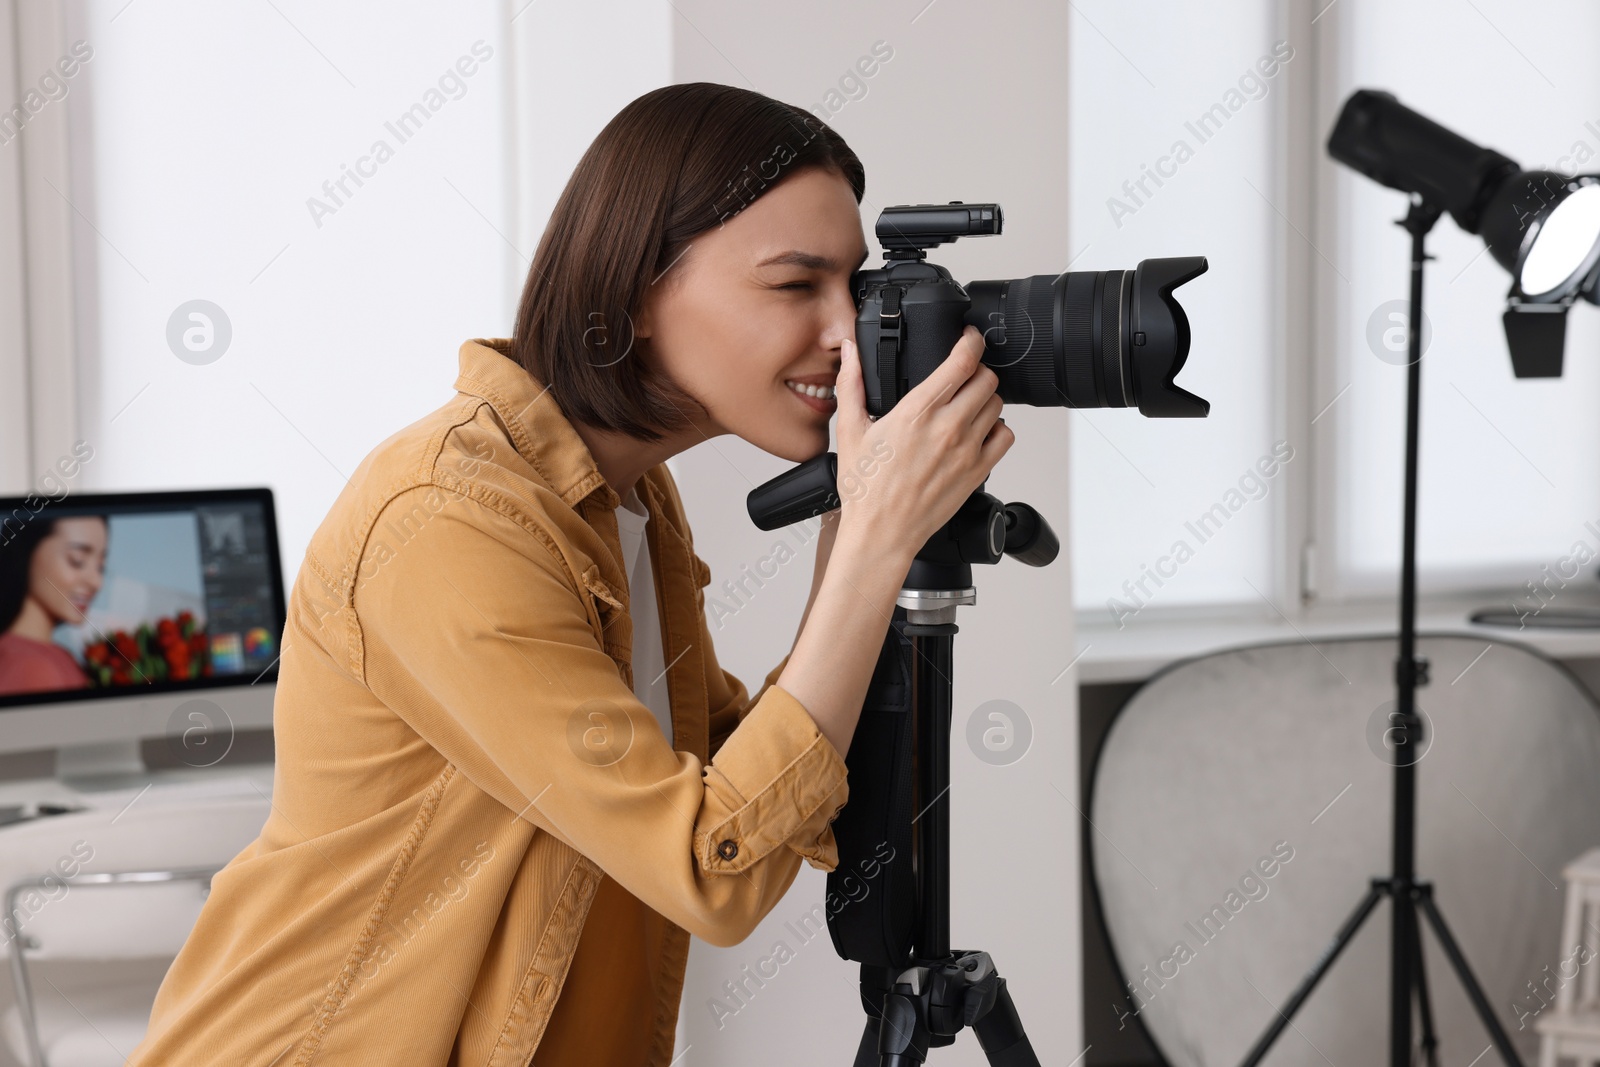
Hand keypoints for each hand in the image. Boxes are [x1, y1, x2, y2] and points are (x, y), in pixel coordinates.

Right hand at [832, 325, 1012, 556]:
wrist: (882, 533)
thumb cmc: (866, 489)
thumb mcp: (850, 430)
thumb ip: (852, 383)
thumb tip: (851, 351)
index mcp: (917, 412)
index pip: (962, 361)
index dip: (971, 341)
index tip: (968, 338)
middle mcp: (948, 428)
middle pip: (987, 379)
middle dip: (977, 370)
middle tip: (963, 375)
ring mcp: (967, 450)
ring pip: (997, 405)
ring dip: (985, 398)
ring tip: (967, 405)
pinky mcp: (978, 472)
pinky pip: (1005, 436)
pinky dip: (997, 428)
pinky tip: (977, 432)